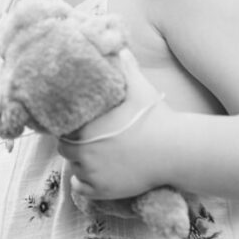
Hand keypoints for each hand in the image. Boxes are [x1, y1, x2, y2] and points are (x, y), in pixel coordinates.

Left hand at [56, 50, 171, 200]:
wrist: (175, 151)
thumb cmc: (156, 118)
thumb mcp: (140, 87)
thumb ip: (125, 67)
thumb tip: (120, 48)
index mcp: (86, 127)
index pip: (63, 129)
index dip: (70, 128)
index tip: (80, 127)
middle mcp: (84, 152)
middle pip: (65, 149)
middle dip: (74, 146)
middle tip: (89, 142)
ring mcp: (93, 173)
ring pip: (74, 169)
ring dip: (81, 164)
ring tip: (96, 157)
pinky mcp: (103, 190)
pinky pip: (80, 188)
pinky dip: (84, 184)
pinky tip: (95, 174)